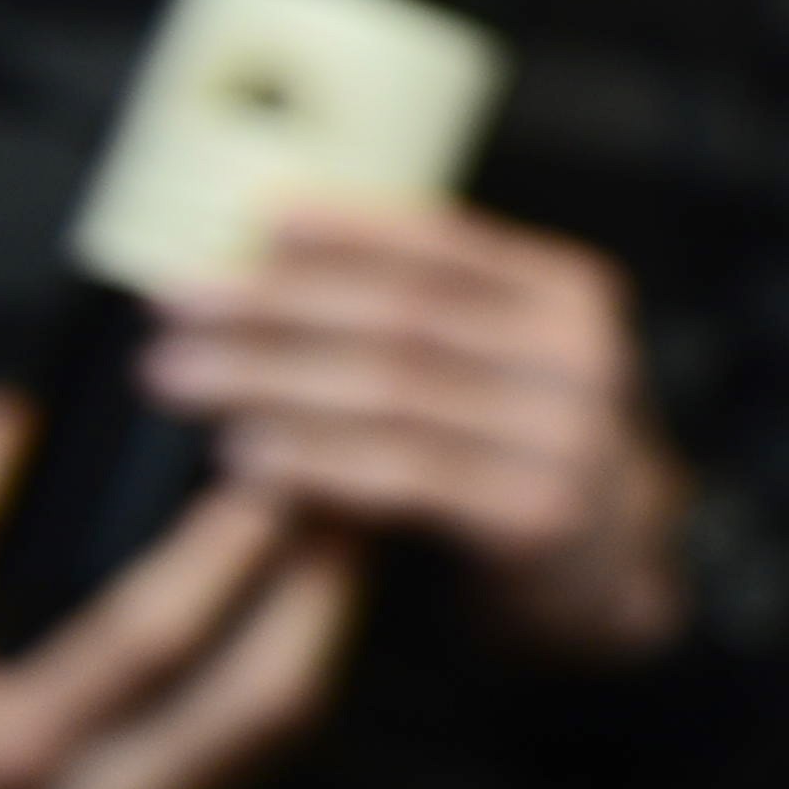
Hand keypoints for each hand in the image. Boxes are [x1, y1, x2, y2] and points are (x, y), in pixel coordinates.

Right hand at [0, 392, 357, 788]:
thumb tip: (14, 410)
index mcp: (13, 755)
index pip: (153, 639)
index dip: (220, 546)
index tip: (263, 457)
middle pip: (269, 691)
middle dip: (322, 580)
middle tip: (344, 478)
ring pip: (288, 722)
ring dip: (327, 616)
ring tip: (339, 518)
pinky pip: (265, 746)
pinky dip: (298, 660)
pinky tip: (302, 593)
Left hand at [147, 200, 689, 665]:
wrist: (613, 568)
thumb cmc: (524, 451)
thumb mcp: (501, 361)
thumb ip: (424, 313)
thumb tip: (268, 254)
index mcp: (570, 297)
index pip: (441, 243)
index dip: (340, 229)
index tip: (249, 220)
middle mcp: (579, 357)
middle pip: (401, 314)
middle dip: (274, 306)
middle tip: (174, 307)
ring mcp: (567, 437)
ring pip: (391, 392)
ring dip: (268, 380)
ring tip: (178, 376)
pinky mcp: (538, 514)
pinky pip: (403, 475)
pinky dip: (313, 460)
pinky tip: (245, 454)